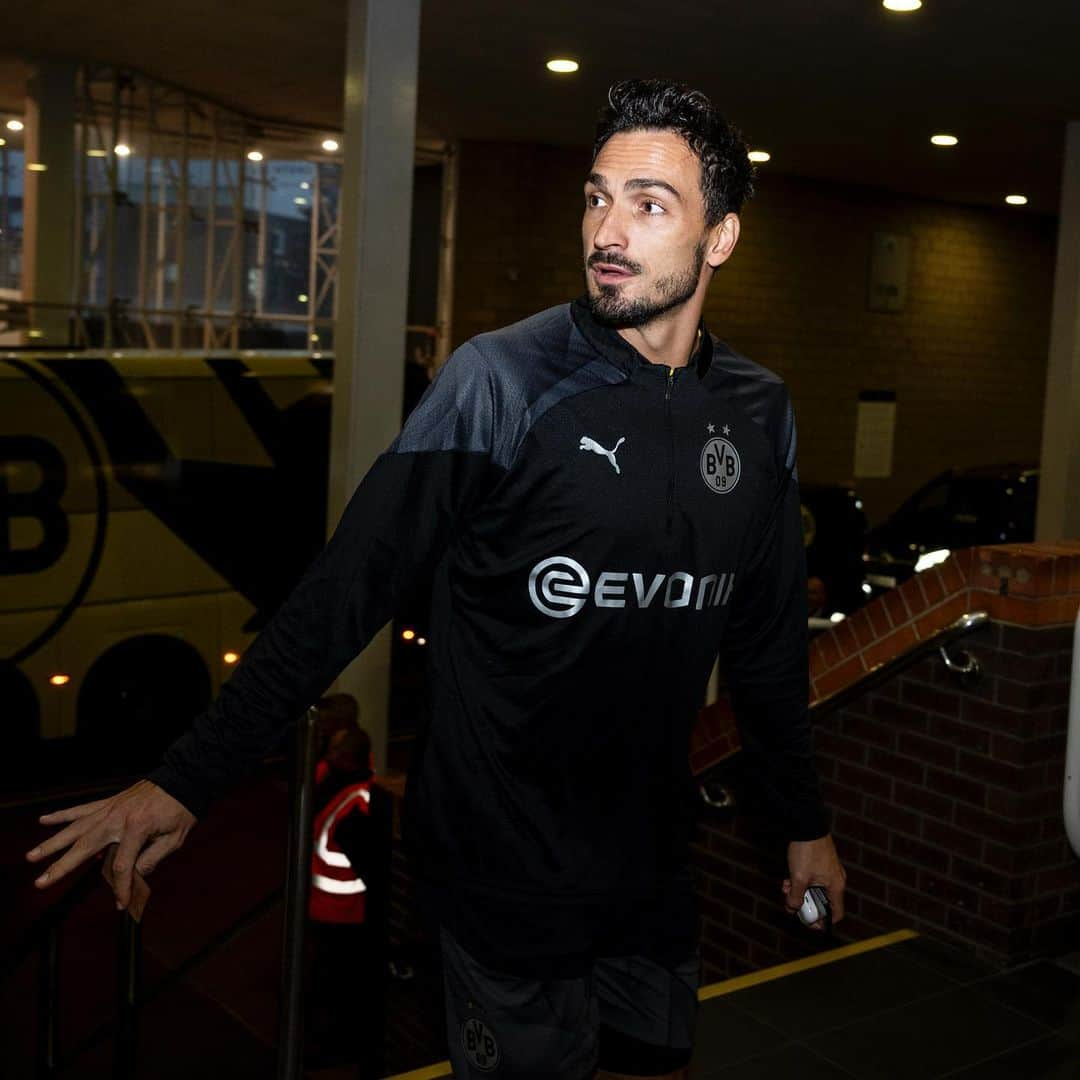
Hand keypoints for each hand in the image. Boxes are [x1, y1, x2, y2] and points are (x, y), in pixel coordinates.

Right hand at [26, 780, 196, 910]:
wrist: (183, 779)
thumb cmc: (181, 809)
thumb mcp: (175, 839)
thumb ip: (152, 858)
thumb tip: (133, 876)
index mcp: (137, 828)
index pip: (121, 865)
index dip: (120, 887)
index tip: (121, 903)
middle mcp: (118, 818)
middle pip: (85, 846)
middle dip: (61, 867)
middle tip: (41, 882)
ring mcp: (111, 808)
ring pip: (76, 828)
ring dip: (52, 843)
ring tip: (32, 856)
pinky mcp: (109, 802)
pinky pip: (82, 809)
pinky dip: (62, 815)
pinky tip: (43, 820)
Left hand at [783, 834, 844, 931]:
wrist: (805, 824)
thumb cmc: (806, 850)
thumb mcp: (798, 878)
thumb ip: (796, 897)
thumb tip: (792, 909)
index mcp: (836, 886)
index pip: (836, 914)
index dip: (823, 922)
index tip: (809, 922)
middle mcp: (836, 880)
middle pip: (822, 902)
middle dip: (805, 904)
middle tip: (791, 902)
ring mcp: (829, 871)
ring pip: (815, 890)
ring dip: (800, 892)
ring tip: (786, 887)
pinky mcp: (821, 863)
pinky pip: (813, 879)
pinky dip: (801, 881)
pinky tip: (787, 878)